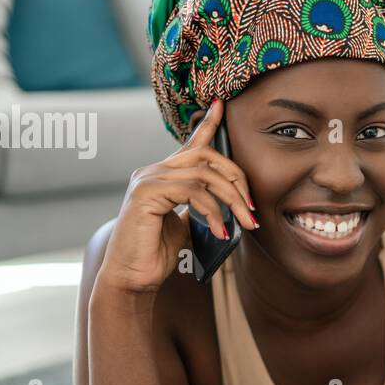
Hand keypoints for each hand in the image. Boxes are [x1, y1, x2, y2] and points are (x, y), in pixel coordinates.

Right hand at [96, 98, 258, 294]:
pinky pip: (191, 192)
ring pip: (203, 174)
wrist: (133, 279)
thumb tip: (231, 204)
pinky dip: (212, 211)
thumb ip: (202, 207)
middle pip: (206, 156)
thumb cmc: (157, 254)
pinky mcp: (145, 194)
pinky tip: (219, 231)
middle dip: (236, 179)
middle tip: (251, 209)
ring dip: (230, 200)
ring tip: (243, 224)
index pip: (189, 143)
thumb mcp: (187, 225)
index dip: (207, 124)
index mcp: (164, 176)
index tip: (221, 105)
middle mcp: (153, 171)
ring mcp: (147, 180)